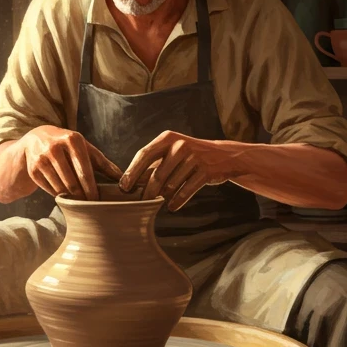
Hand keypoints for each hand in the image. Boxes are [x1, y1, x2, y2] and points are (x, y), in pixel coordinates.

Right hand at [21, 126, 122, 199]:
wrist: (36, 139)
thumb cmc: (68, 145)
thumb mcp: (84, 148)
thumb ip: (103, 163)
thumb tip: (123, 179)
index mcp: (72, 139)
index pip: (84, 170)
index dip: (91, 188)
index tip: (97, 200)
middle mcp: (55, 147)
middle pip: (72, 182)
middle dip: (82, 196)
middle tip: (89, 206)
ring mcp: (41, 159)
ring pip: (60, 188)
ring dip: (71, 198)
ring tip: (79, 202)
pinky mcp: (33, 170)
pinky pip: (50, 189)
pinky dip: (59, 195)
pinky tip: (65, 195)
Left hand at [119, 131, 233, 210]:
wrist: (222, 156)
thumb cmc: (189, 156)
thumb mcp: (171, 153)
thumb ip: (152, 165)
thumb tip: (130, 182)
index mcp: (167, 138)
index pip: (144, 154)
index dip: (132, 172)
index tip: (124, 187)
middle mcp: (180, 145)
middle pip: (157, 174)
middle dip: (147, 191)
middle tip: (140, 202)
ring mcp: (194, 157)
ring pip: (171, 185)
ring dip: (163, 197)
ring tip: (158, 203)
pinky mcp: (206, 170)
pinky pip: (186, 190)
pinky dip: (177, 201)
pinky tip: (172, 207)